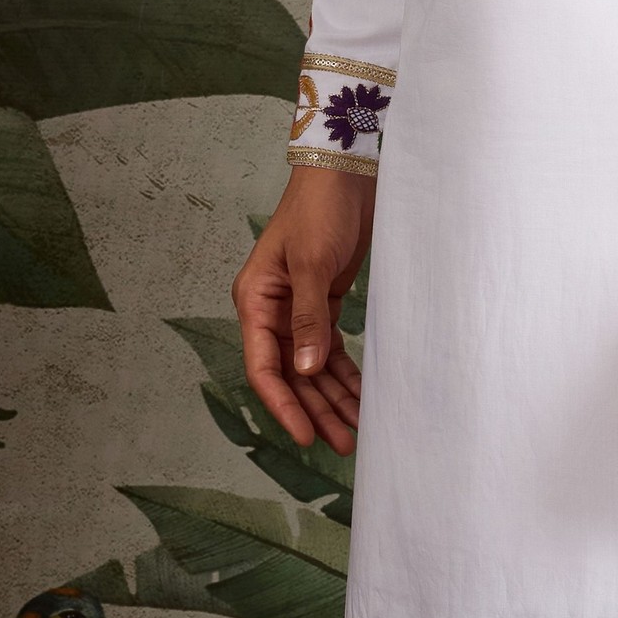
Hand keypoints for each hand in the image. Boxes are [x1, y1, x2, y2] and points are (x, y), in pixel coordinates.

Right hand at [235, 168, 375, 452]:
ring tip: (356, 431)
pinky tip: (361, 396)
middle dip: (316, 410)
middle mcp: (273, 311)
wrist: (345, 175)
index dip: (283, 405)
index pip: (264, 367)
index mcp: (256, 302)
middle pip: (291, 375)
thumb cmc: (319, 210)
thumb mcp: (313, 264)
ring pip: (312, 367)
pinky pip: (330, 349)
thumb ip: (310, 317)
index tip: (306, 435)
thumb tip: (305, 370)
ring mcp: (298, 309)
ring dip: (333, 398)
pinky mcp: (324, 303)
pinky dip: (345, 373)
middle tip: (342, 443)